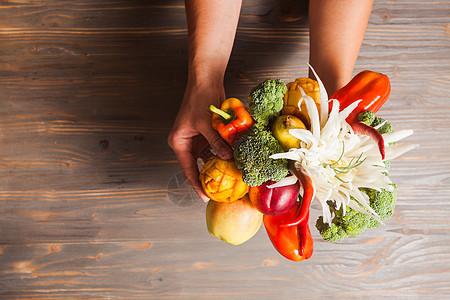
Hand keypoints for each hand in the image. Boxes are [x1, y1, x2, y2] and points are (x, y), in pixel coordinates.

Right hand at [168, 81, 232, 201]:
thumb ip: (216, 142)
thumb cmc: (199, 99)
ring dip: (217, 167)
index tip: (205, 197)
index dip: (196, 185)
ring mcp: (197, 139)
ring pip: (207, 159)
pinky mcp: (207, 135)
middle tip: (219, 192)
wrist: (205, 81)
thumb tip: (228, 158)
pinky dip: (222, 155)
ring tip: (229, 180)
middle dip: (208, 178)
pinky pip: (214, 149)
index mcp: (179, 142)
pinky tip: (232, 162)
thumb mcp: (206, 124)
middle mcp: (186, 143)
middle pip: (197, 167)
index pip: (188, 169)